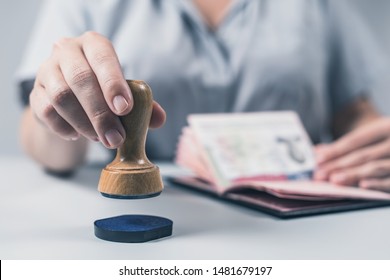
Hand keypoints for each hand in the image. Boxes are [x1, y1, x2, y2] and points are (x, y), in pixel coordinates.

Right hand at [30, 31, 164, 147]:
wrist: (72, 99)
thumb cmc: (104, 91)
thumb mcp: (124, 93)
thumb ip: (143, 104)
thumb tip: (159, 119)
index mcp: (94, 44)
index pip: (103, 57)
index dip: (113, 83)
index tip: (124, 109)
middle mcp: (67, 51)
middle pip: (80, 79)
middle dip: (100, 113)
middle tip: (115, 138)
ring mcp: (47, 70)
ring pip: (61, 97)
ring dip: (84, 123)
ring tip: (100, 139)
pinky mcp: (35, 92)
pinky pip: (46, 111)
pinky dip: (65, 128)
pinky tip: (78, 136)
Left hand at [314, 118, 389, 191]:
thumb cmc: (389, 141)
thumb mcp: (374, 136)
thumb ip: (348, 146)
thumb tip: (318, 152)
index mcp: (386, 127)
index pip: (355, 140)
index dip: (335, 150)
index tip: (318, 159)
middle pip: (363, 155)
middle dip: (339, 165)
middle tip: (320, 174)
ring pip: (376, 167)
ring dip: (353, 175)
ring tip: (335, 180)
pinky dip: (377, 184)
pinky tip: (362, 185)